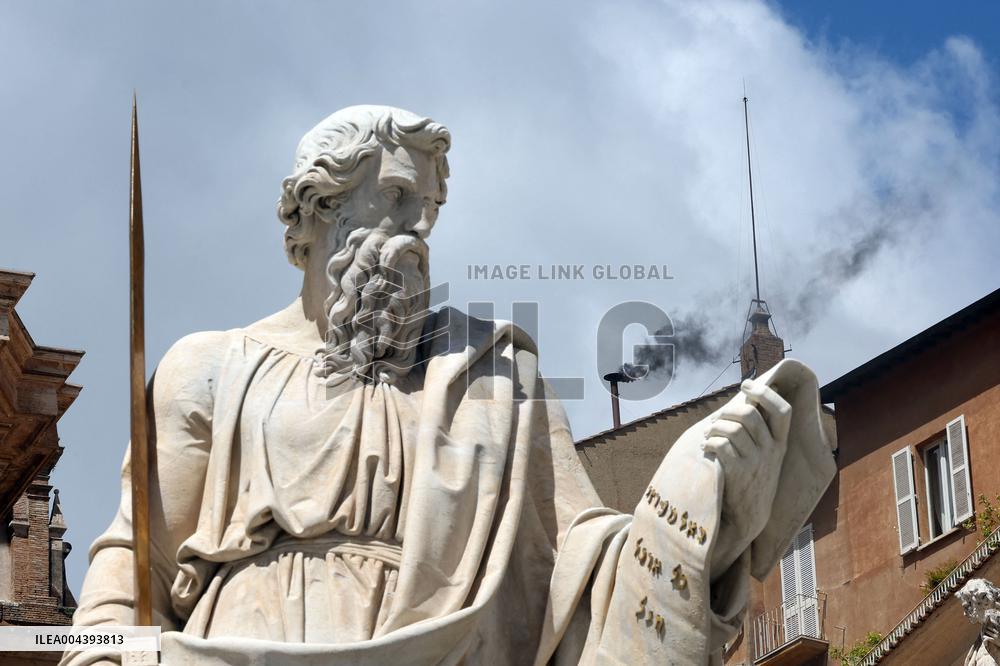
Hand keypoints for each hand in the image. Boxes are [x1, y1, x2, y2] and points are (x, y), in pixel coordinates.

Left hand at [703, 378, 791, 570]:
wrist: (750, 515)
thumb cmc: (752, 477)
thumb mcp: (765, 455)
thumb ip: (758, 431)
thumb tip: (742, 401)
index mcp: (780, 443)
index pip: (782, 410)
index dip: (765, 393)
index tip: (747, 384)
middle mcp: (772, 451)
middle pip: (749, 415)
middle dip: (728, 411)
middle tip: (717, 420)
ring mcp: (757, 462)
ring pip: (733, 429)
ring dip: (714, 428)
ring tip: (708, 435)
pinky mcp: (740, 473)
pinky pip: (721, 446)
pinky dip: (709, 443)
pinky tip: (705, 448)